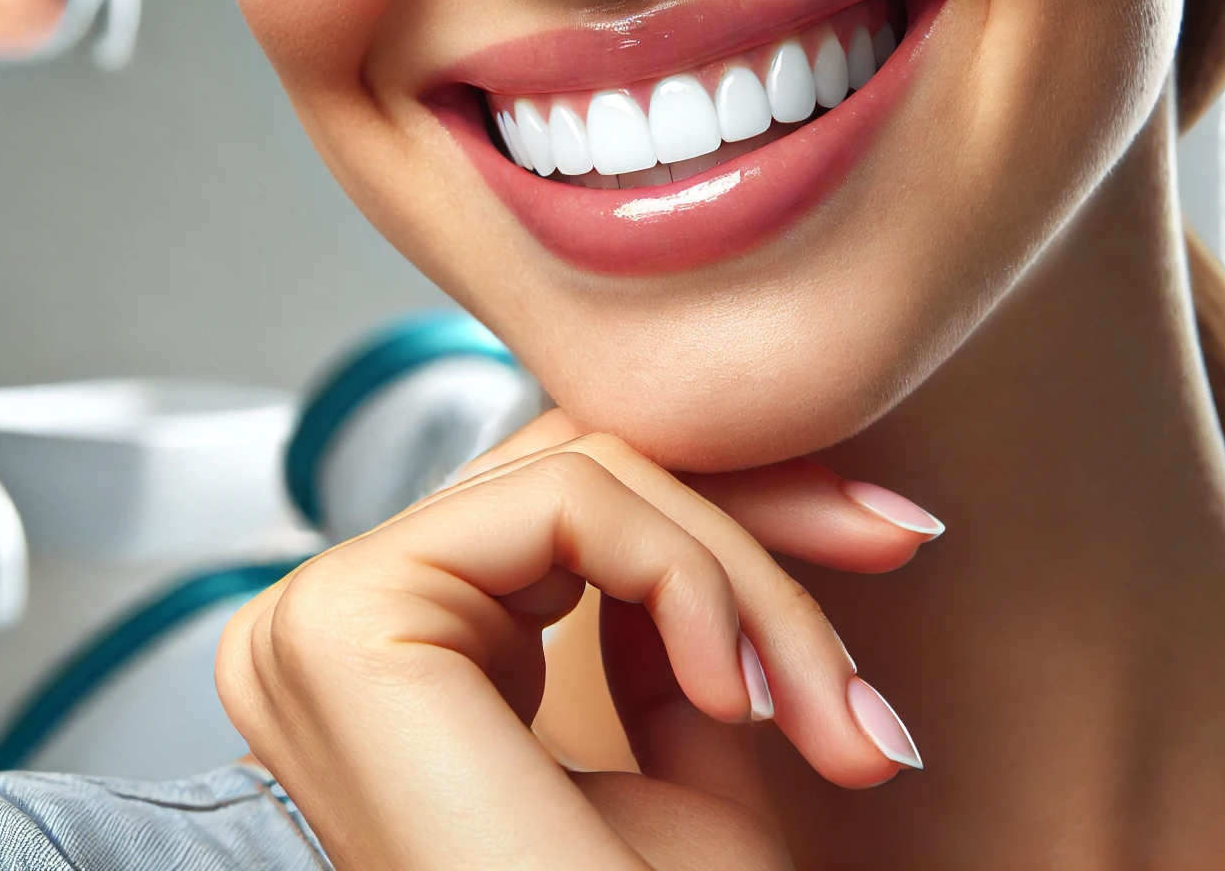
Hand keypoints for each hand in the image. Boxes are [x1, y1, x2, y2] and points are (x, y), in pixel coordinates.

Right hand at [217, 411, 939, 869]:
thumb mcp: (686, 754)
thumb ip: (663, 626)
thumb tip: (706, 519)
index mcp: (399, 661)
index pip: (563, 508)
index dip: (727, 507)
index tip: (886, 536)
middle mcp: (343, 627)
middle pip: (578, 470)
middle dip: (758, 509)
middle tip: (898, 546)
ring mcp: (326, 615)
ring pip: (587, 473)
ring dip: (746, 575)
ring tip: (822, 708)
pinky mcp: (348, 613)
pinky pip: (566, 502)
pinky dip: (690, 576)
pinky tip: (730, 697)